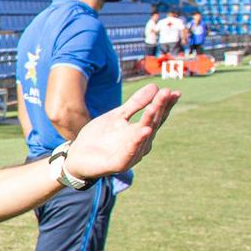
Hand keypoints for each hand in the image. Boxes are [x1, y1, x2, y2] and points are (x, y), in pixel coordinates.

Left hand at [64, 82, 178, 181]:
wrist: (77, 156)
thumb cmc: (98, 137)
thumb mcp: (117, 116)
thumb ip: (134, 104)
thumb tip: (155, 86)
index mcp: (140, 131)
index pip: (156, 116)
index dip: (165, 104)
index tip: (174, 91)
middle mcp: (141, 143)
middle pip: (153, 123)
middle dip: (160, 108)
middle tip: (167, 93)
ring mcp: (132, 154)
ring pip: (144, 137)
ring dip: (150, 122)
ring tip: (154, 108)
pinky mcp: (120, 164)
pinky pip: (130, 152)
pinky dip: (137, 142)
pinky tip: (144, 131)